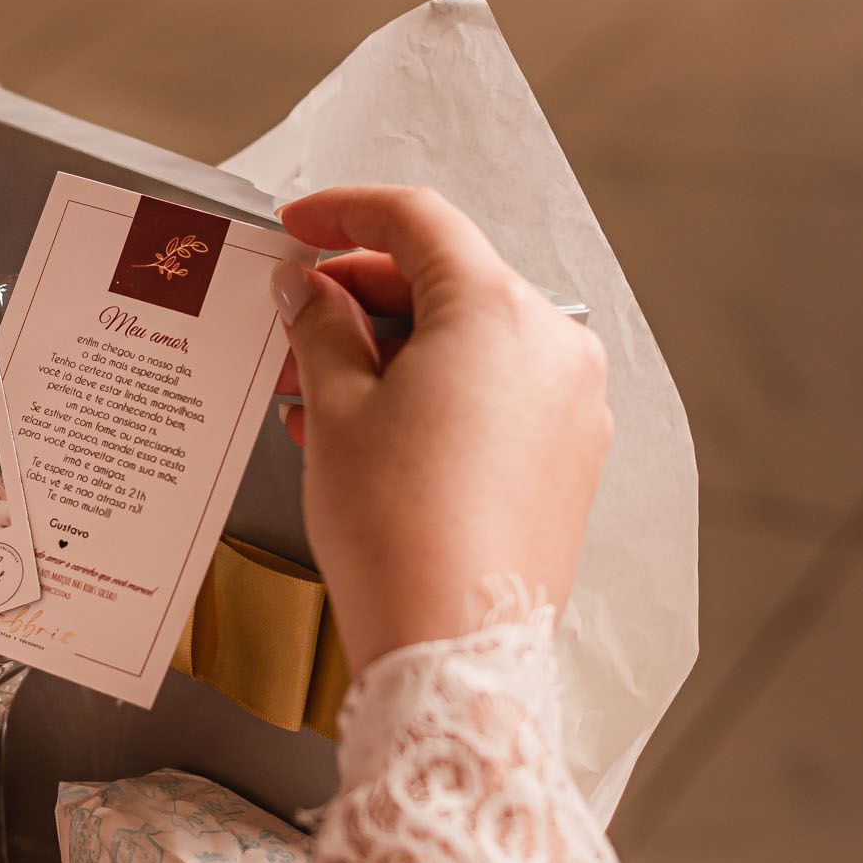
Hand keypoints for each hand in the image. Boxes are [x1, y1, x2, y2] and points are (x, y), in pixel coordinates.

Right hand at [272, 186, 610, 673]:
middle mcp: (554, 347)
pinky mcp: (569, 459)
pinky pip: (493, 394)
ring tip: (311, 389)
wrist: (452, 650)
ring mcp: (572, 406)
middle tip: (290, 323)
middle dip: (360, 297)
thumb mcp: (336, 409)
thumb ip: (320, 325)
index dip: (343, 212)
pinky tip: (364, 429)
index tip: (297, 226)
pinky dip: (430, 393)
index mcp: (500, 311)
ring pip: (467, 343)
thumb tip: (308, 288)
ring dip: (389, 351)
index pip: (417, 221)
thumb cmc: (399, 533)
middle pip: (446, 282)